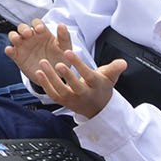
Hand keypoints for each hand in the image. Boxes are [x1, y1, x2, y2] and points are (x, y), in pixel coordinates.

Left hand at [9, 23, 125, 121]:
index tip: (68, 52)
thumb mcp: (109, 78)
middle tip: (58, 63)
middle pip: (76, 86)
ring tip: (43, 63)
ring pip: (61, 91)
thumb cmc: (101, 88)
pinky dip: (45, 85)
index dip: (78, 64)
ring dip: (50, 78)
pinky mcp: (64, 102)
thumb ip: (114, 68)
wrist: (98, 109)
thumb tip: (123, 63)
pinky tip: (38, 73)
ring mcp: (73, 100)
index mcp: (96, 86)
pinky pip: (53, 95)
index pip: (88, 75)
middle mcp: (84, 95)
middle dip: (67, 76)